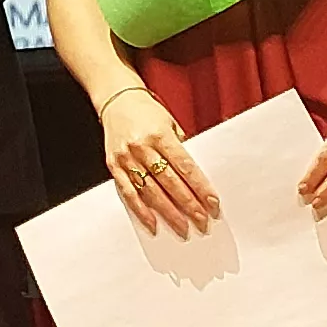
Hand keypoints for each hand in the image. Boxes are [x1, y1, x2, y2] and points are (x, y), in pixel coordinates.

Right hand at [98, 87, 219, 238]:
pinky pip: (128, 192)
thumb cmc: (147, 111)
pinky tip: (153, 223)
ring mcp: (127, 157)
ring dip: (168, 213)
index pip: (186, 167)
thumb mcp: (170, 124)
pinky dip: (141, 210)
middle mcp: (142, 147)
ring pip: (150, 191)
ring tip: (182, 228)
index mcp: (160, 135)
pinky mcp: (114, 165)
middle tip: (202, 222)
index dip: (200, 187)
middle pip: (170, 183)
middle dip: (188, 205)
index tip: (213, 204)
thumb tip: (194, 179)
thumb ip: (180, 149)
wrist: (116, 98)